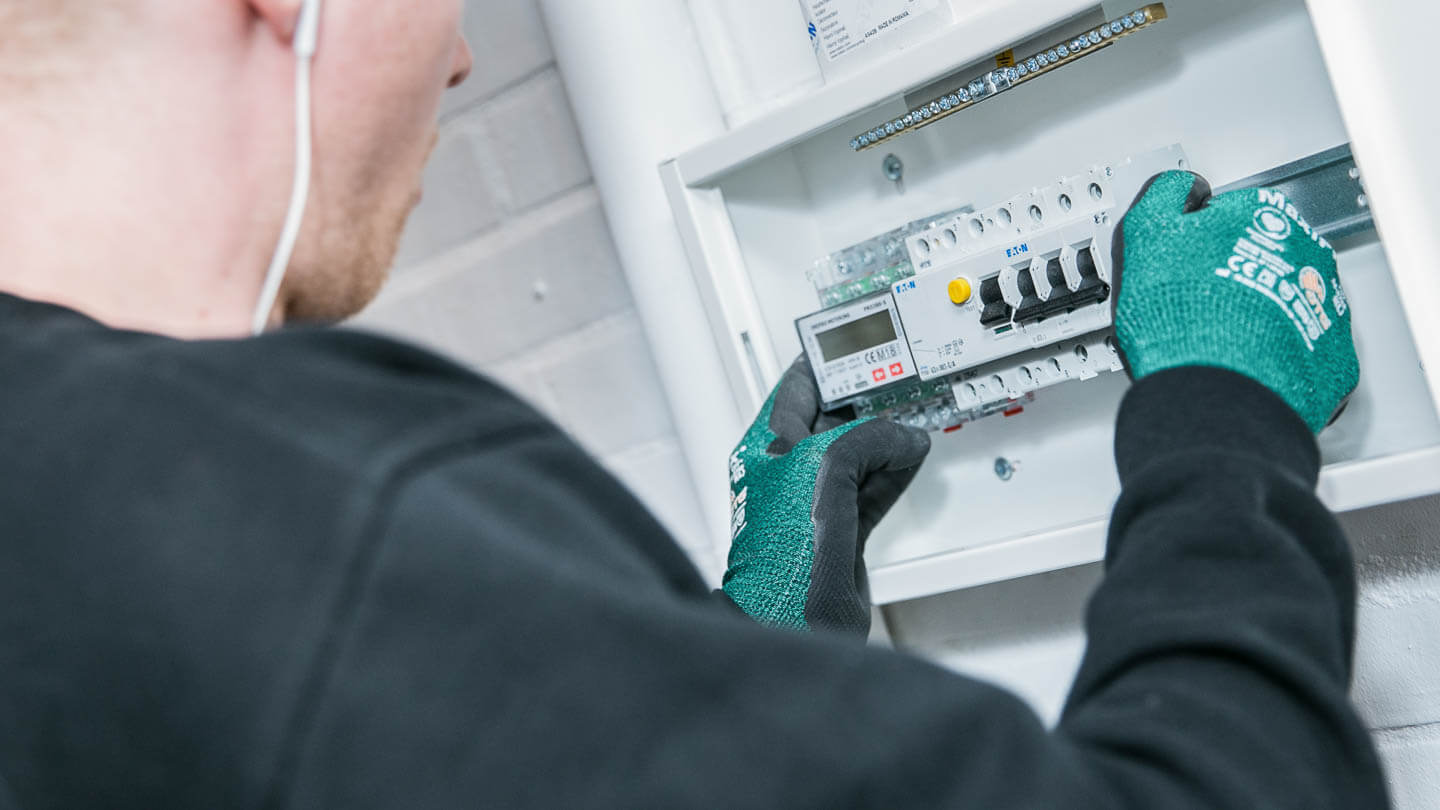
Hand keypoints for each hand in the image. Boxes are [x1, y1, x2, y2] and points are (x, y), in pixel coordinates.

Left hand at [722, 357, 930, 635]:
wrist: (789, 620)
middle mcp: (789, 473)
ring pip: (859, 454)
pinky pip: (874, 488)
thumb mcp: (828, 467)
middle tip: (899, 376)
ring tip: (914, 411)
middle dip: (867, 398)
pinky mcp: (842, 532)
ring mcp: (816, 503)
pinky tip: (913, 455)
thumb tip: (904, 438)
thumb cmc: (781, 550)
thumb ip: (870, 439)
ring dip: (888, 435)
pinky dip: (896, 471)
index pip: (798, 389)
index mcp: (767, 449)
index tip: (855, 340)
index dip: (826, 361)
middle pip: (834, 419)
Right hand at [1111, 171, 1358, 431]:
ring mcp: (1322, 305)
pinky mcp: (1329, 355)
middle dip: (1232, 272)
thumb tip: (1180, 189)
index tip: (1183, 258)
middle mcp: (1305, 254)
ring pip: (1282, 297)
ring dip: (1256, 310)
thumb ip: (1165, 197)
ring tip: (1215, 337)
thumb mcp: (1146, 235)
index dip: (1198, 237)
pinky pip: (1300, 344)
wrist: (1216, 395)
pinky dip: (1276, 351)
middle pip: (1261, 254)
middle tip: (1195, 301)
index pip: (1230, 212)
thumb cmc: (1182, 318)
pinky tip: (1242, 360)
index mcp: (1262, 216)